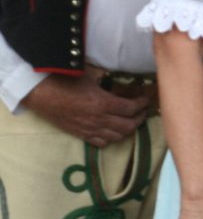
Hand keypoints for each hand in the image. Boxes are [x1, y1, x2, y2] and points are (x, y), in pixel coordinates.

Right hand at [22, 72, 147, 146]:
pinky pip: (101, 143)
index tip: (147, 99)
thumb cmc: (64, 81)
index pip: (132, 108)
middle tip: (143, 110)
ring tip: (132, 121)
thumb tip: (121, 78)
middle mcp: (99, 119)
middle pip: (129, 125)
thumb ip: (107, 79)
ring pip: (117, 136)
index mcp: (103, 103)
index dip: (143, 104)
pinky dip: (112, 138)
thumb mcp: (90, 75)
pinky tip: (114, 131)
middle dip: (140, 118)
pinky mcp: (80, 134)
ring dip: (128, 129)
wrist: (40, 94)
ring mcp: (89, 129)